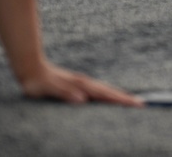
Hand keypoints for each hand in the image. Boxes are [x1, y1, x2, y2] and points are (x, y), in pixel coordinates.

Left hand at [19, 61, 143, 106]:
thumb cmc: (37, 82)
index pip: (106, 94)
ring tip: (130, 102)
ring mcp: (82, 83)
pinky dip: (107, 95)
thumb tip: (82, 100)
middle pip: (109, 91)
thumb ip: (65, 93)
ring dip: (118, 96)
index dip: (121, 100)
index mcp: (81, 85)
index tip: (137, 104)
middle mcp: (84, 83)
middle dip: (125, 98)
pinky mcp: (77, 85)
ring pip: (104, 90)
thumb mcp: (48, 89)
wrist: (30, 67)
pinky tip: (107, 98)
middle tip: (142, 104)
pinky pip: (97, 91)